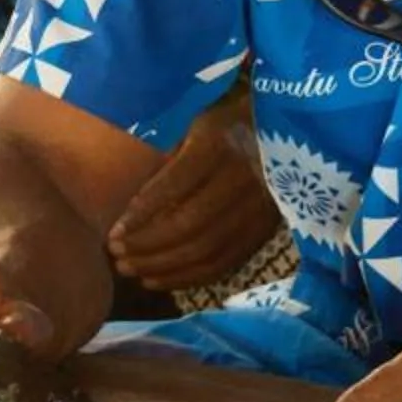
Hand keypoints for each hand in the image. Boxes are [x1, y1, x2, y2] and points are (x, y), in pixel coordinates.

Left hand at [110, 103, 280, 291]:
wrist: (289, 128)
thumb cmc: (225, 123)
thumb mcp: (193, 123)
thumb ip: (167, 158)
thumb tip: (128, 200)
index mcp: (219, 144)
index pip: (175, 186)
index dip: (142, 214)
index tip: (112, 232)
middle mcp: (243, 177)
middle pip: (190, 224)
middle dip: (148, 246)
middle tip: (116, 256)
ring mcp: (260, 207)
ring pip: (207, 250)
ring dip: (163, 267)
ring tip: (130, 270)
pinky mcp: (266, 229)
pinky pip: (225, 262)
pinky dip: (189, 277)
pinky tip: (158, 279)